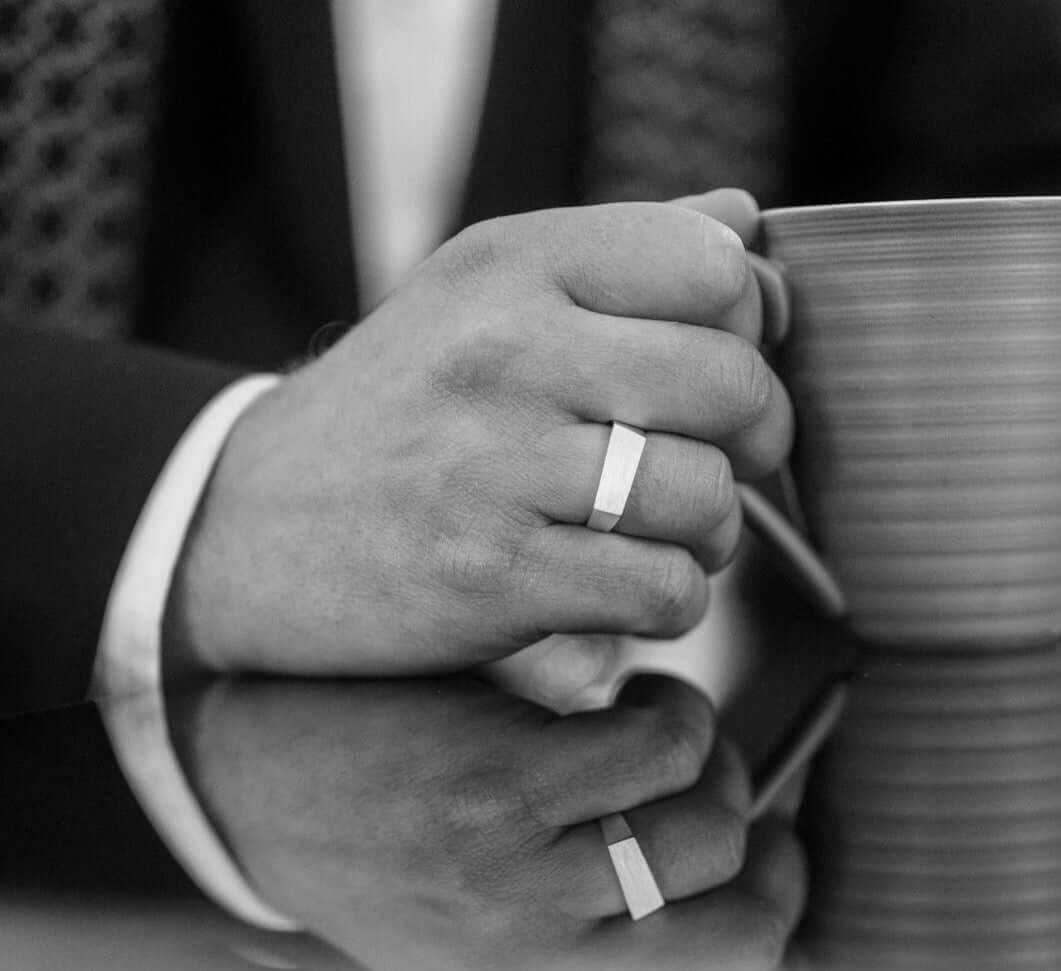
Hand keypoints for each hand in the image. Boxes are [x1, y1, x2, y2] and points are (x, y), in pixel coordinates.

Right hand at [168, 189, 793, 677]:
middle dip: (758, 442)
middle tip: (717, 466)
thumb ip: (618, 253)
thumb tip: (745, 223)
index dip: (752, 330)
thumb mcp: (480, 294)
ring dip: (713, 535)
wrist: (247, 525)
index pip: (716, 268)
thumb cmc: (396, 410)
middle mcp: (506, 352)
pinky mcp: (492, 576)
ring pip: (707, 498)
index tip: (718, 375)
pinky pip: (661, 590)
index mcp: (514, 266)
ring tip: (665, 537)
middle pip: (734, 385)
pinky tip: (631, 592)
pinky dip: (670, 602)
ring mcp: (496, 467)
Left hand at [174, 673, 806, 970]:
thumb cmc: (395, 881)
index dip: (775, 942)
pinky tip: (627, 704)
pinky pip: (666, 750)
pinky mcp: (507, 798)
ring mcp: (524, 899)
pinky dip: (666, 712)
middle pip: (750, 936)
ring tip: (667, 744)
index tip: (770, 872)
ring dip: (712, 768)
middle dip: (766, 858)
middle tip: (730, 803)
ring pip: (715, 830)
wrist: (267, 785)